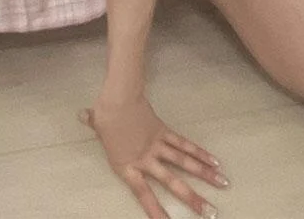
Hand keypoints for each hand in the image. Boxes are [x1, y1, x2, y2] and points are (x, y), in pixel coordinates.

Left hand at [80, 93, 228, 217]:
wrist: (119, 97)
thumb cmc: (105, 113)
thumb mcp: (95, 123)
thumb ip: (91, 123)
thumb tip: (81, 115)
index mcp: (127, 166)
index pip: (143, 194)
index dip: (156, 211)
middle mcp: (146, 160)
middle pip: (172, 183)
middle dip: (192, 198)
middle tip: (210, 213)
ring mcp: (158, 146)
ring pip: (184, 164)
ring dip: (205, 175)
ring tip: (223, 184)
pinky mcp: (164, 132)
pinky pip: (184, 145)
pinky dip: (199, 153)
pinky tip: (214, 161)